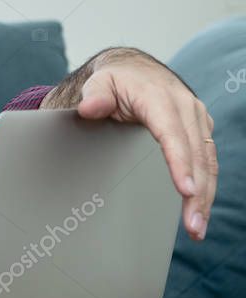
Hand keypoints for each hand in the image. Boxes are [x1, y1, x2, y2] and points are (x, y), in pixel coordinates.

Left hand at [42, 48, 216, 240]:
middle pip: (196, 154)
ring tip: (197, 228)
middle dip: (197, 192)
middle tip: (192, 225)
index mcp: (160, 97)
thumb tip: (90, 108)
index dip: (179, 161)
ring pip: (207, 161)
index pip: (171, 133)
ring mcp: (196, 120)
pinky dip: (206, 187)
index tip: (184, 189)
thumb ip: (94, 95)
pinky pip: (207, 161)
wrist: (134, 70)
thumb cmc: (114, 80)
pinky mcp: (199, 131)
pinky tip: (198, 210)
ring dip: (205, 196)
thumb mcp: (98, 83)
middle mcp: (185, 108)